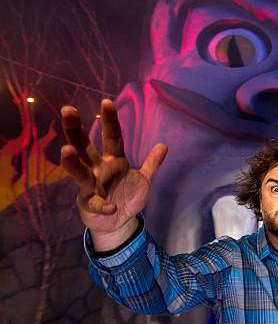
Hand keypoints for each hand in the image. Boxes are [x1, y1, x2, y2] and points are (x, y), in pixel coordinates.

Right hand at [60, 99, 167, 236]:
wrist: (118, 222)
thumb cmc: (126, 196)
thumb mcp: (143, 179)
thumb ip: (152, 163)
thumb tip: (164, 144)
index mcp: (113, 160)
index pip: (111, 138)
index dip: (110, 121)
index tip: (107, 102)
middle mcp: (99, 169)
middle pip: (84, 147)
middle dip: (75, 130)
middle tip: (68, 110)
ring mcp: (92, 186)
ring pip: (79, 172)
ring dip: (72, 163)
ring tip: (66, 150)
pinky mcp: (89, 205)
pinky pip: (95, 204)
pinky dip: (102, 205)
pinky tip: (110, 207)